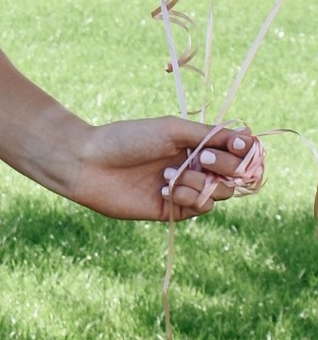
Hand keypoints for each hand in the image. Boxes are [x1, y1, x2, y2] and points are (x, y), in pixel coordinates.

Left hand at [65, 118, 258, 221]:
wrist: (90, 163)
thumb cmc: (127, 139)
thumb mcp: (171, 129)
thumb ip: (210, 135)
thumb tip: (249, 138)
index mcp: (194, 143)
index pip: (238, 151)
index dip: (244, 151)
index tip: (235, 145)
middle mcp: (193, 166)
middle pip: (235, 174)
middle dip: (225, 167)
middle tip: (199, 159)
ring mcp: (184, 188)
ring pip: (221, 193)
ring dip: (202, 183)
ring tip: (171, 175)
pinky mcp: (172, 209)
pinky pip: (201, 207)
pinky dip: (190, 197)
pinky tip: (166, 189)